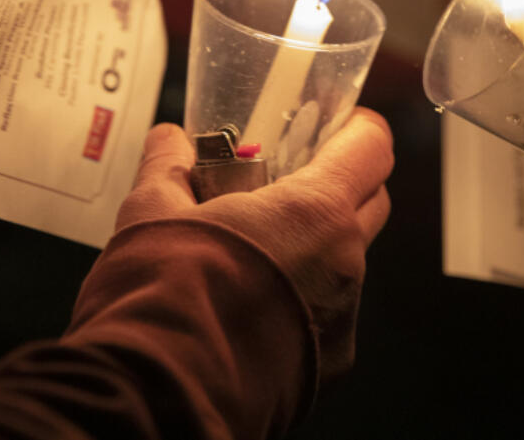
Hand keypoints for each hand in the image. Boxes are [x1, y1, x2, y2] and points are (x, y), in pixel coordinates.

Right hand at [117, 108, 393, 379]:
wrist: (155, 399)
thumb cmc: (159, 300)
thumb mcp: (150, 213)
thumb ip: (169, 167)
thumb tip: (168, 141)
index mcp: (314, 212)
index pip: (372, 149)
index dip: (357, 130)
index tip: (337, 124)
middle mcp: (345, 265)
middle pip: (370, 203)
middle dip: (340, 183)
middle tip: (288, 178)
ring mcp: (341, 320)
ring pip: (346, 264)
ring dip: (315, 246)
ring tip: (254, 246)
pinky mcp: (328, 367)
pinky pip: (327, 317)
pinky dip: (300, 301)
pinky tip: (249, 303)